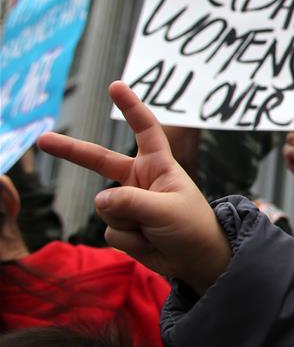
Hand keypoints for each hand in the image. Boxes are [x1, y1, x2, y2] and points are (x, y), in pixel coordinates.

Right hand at [36, 81, 229, 293]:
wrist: (197, 261)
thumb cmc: (192, 227)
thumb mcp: (165, 211)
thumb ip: (130, 203)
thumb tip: (99, 200)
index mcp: (159, 166)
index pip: (145, 130)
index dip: (131, 107)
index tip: (115, 85)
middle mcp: (140, 180)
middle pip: (100, 161)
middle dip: (71, 151)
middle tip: (42, 139)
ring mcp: (129, 203)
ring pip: (107, 208)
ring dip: (129, 223)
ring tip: (154, 230)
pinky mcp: (123, 226)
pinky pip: (111, 231)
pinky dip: (129, 241)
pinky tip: (148, 242)